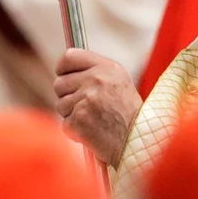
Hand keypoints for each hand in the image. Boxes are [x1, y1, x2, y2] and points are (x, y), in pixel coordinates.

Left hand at [54, 48, 141, 166]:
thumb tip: (64, 71)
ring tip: (93, 119)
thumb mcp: (118, 82)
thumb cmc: (127, 113)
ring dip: (71, 115)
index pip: (68, 57)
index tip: (63, 76)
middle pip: (59, 83)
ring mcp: (87, 99)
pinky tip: (92, 131)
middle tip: (86, 106)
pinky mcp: (79, 120)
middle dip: (67, 96)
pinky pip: (64, 123)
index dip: (62, 69)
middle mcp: (96, 80)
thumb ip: (94, 72)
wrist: (138, 141)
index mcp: (106, 67)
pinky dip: (75, 130)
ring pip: (60, 104)